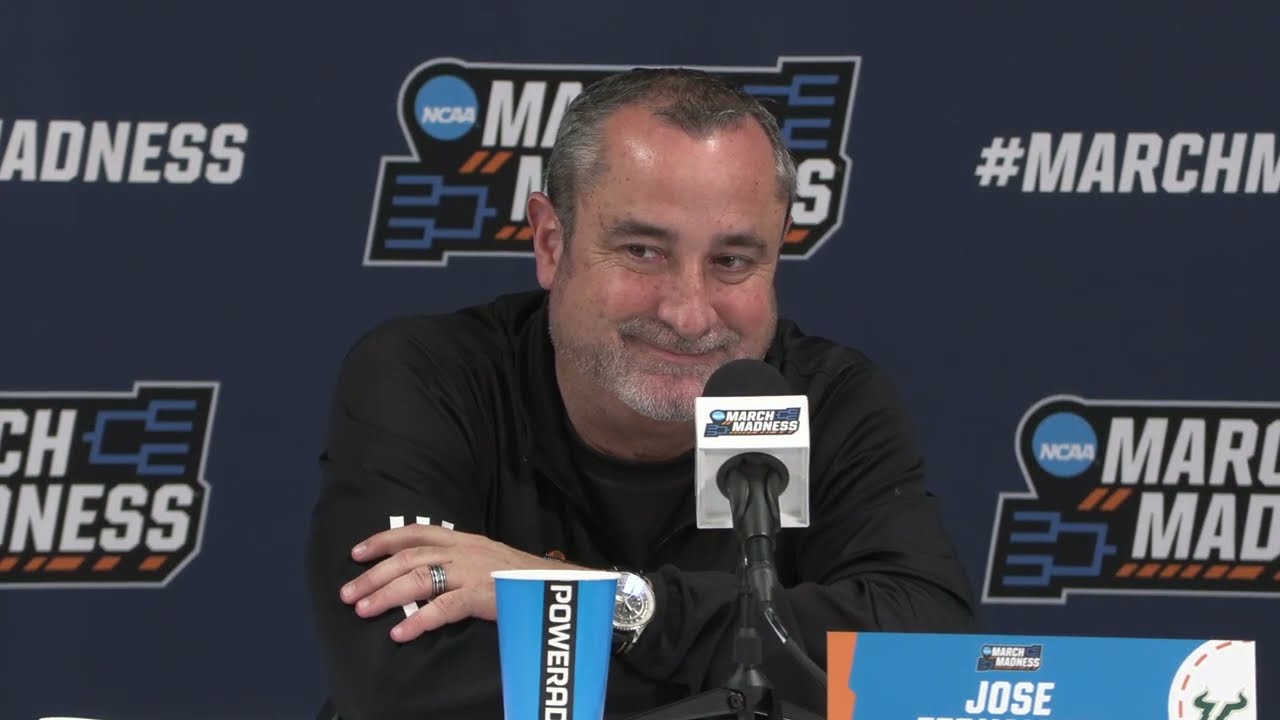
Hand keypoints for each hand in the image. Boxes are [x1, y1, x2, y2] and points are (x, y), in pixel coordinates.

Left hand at [339, 524, 576, 641]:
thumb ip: (457, 563)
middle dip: (374, 574)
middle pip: (408, 557)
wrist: (559, 584)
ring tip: (362, 610)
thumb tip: (423, 575)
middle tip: (347, 593)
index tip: (356, 552)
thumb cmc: (521, 577)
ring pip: (419, 578)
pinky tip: (399, 633)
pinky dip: (418, 620)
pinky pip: (443, 608)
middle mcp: (463, 550)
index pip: (416, 532)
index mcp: (463, 540)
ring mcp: (472, 571)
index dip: (383, 540)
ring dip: (386, 594)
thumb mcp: (485, 560)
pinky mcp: (483, 594)